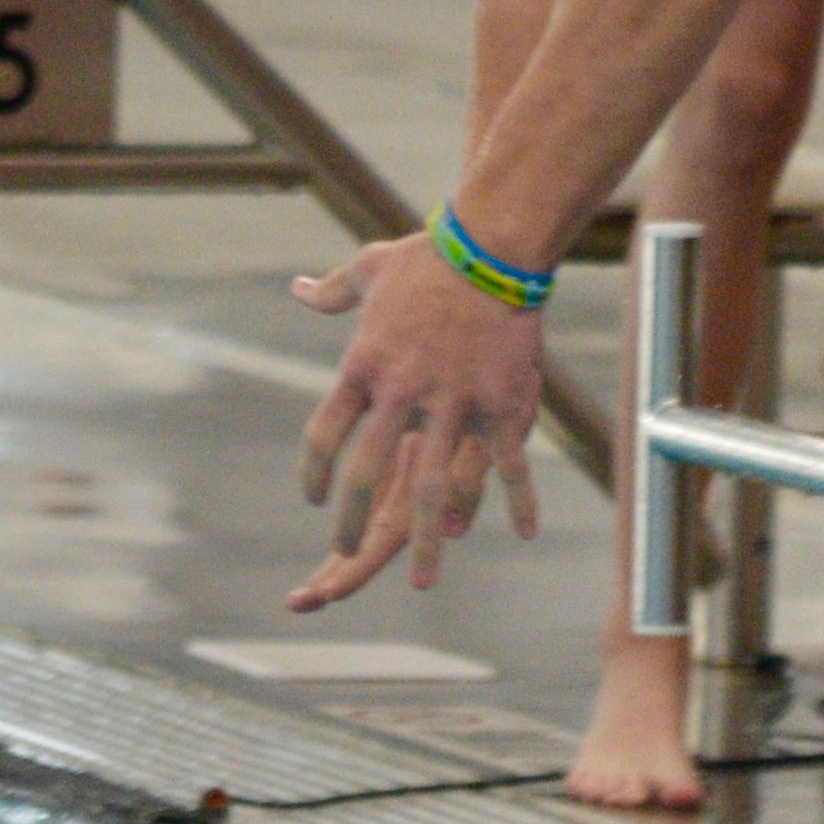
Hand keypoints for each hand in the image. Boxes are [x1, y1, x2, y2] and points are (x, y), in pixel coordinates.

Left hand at [286, 234, 543, 607]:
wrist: (491, 243)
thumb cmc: (428, 254)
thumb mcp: (368, 269)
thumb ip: (331, 291)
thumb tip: (297, 289)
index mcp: (363, 366)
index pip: (324, 436)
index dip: (316, 474)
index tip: (316, 499)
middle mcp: (401, 393)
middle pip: (367, 474)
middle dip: (354, 524)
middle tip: (348, 555)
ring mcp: (453, 402)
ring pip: (435, 486)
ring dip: (426, 540)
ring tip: (422, 581)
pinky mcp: (500, 402)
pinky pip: (509, 462)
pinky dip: (519, 500)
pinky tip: (527, 532)